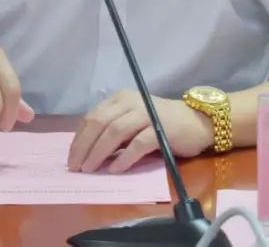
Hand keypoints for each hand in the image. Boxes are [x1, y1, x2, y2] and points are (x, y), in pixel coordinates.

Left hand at [67, 89, 212, 173]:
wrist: (196, 122)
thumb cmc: (161, 124)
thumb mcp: (133, 122)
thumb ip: (113, 131)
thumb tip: (87, 153)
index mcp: (121, 99)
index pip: (93, 117)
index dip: (79, 138)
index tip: (71, 157)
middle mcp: (131, 102)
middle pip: (100, 123)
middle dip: (84, 146)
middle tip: (75, 167)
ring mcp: (146, 114)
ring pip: (115, 131)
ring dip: (99, 152)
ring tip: (89, 169)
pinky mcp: (161, 129)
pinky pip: (137, 144)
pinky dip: (123, 157)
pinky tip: (115, 170)